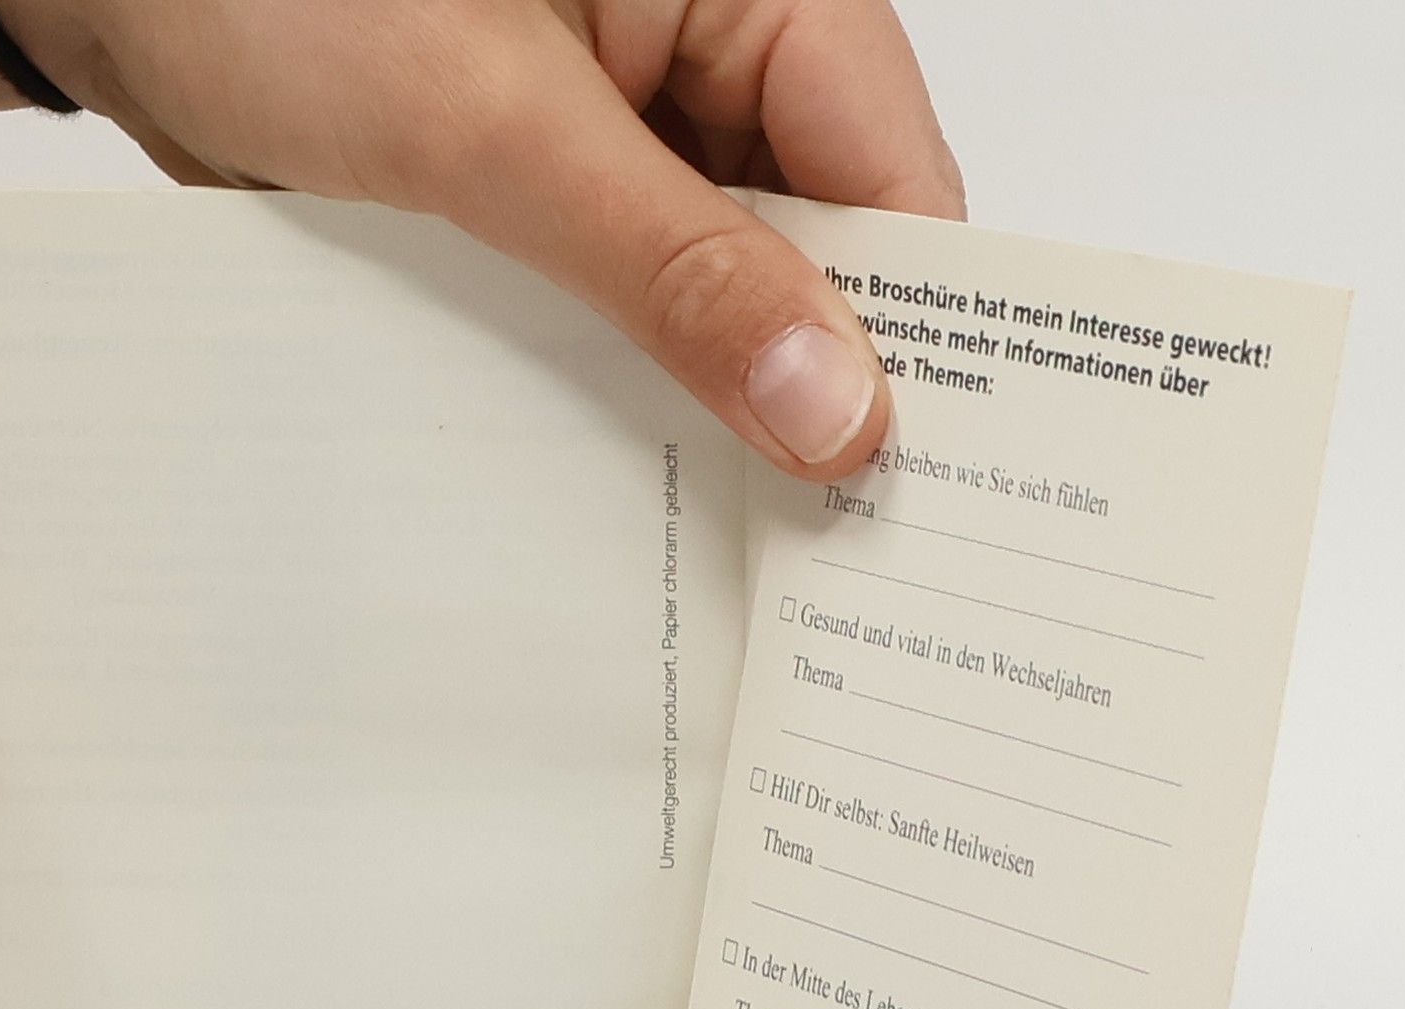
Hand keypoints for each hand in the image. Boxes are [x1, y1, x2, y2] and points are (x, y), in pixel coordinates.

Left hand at [6, 0, 963, 476]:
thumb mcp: (493, 125)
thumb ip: (670, 265)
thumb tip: (831, 405)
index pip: (891, 173)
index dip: (912, 333)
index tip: (898, 482)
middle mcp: (705, 60)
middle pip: (819, 252)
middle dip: (807, 388)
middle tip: (813, 551)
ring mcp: (627, 143)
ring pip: (721, 301)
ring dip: (709, 406)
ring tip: (719, 538)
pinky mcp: (550, 210)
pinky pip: (625, 319)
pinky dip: (625, 396)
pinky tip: (620, 482)